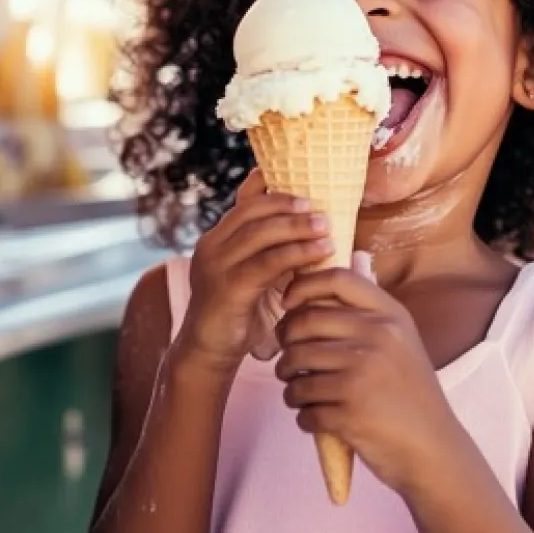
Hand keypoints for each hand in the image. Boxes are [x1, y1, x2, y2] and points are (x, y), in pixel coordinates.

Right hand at [179, 171, 333, 378]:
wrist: (208, 351)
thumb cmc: (239, 313)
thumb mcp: (253, 275)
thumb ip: (270, 251)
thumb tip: (311, 229)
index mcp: (217, 239)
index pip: (244, 202)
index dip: (270, 187)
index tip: (302, 181)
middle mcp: (211, 246)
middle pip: (252, 211)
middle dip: (288, 205)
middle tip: (318, 207)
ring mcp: (216, 266)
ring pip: (259, 233)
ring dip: (296, 227)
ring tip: (325, 226)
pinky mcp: (228, 288)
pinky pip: (266, 263)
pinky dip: (296, 254)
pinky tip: (320, 252)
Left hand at [275, 256, 467, 496]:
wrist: (433, 449)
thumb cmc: (410, 394)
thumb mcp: (402, 340)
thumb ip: (373, 306)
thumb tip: (354, 255)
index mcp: (390, 315)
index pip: (335, 278)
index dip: (302, 285)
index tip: (288, 304)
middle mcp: (377, 337)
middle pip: (301, 324)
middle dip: (285, 346)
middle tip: (289, 363)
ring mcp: (361, 373)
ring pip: (293, 367)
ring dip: (289, 385)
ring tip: (302, 393)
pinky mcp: (348, 410)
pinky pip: (301, 406)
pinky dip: (303, 416)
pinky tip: (319, 418)